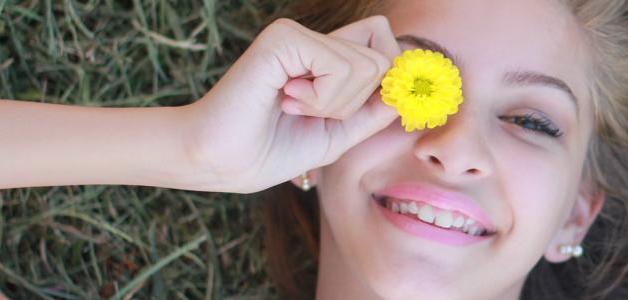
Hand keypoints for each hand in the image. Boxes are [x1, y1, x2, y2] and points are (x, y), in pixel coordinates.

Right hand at [181, 16, 401, 192]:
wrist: (218, 162)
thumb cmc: (268, 151)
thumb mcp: (338, 134)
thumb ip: (374, 110)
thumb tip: (409, 90)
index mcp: (324, 57)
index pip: (386, 47)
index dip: (390, 82)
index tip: (360, 113)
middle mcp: (313, 38)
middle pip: (384, 57)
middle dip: (357, 101)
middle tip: (310, 112)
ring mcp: (298, 34)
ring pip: (369, 65)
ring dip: (336, 103)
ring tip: (293, 107)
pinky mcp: (284, 38)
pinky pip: (343, 67)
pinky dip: (322, 98)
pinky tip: (285, 99)